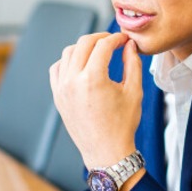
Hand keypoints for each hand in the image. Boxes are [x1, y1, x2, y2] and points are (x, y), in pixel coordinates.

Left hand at [49, 32, 143, 170]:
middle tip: (113, 41)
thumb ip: (133, 63)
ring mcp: (62, 88)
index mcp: (94, 79)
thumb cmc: (122, 124)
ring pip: (68, 53)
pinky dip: (68, 61)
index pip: (103, 45)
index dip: (117, 38)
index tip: (125, 40)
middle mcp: (73, 81)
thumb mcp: (134, 91)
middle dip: (100, 38)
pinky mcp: (57, 96)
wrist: (106, 152)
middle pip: (83, 44)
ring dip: (83, 47)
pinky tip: (81, 64)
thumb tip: (129, 45)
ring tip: (98, 51)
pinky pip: (57, 69)